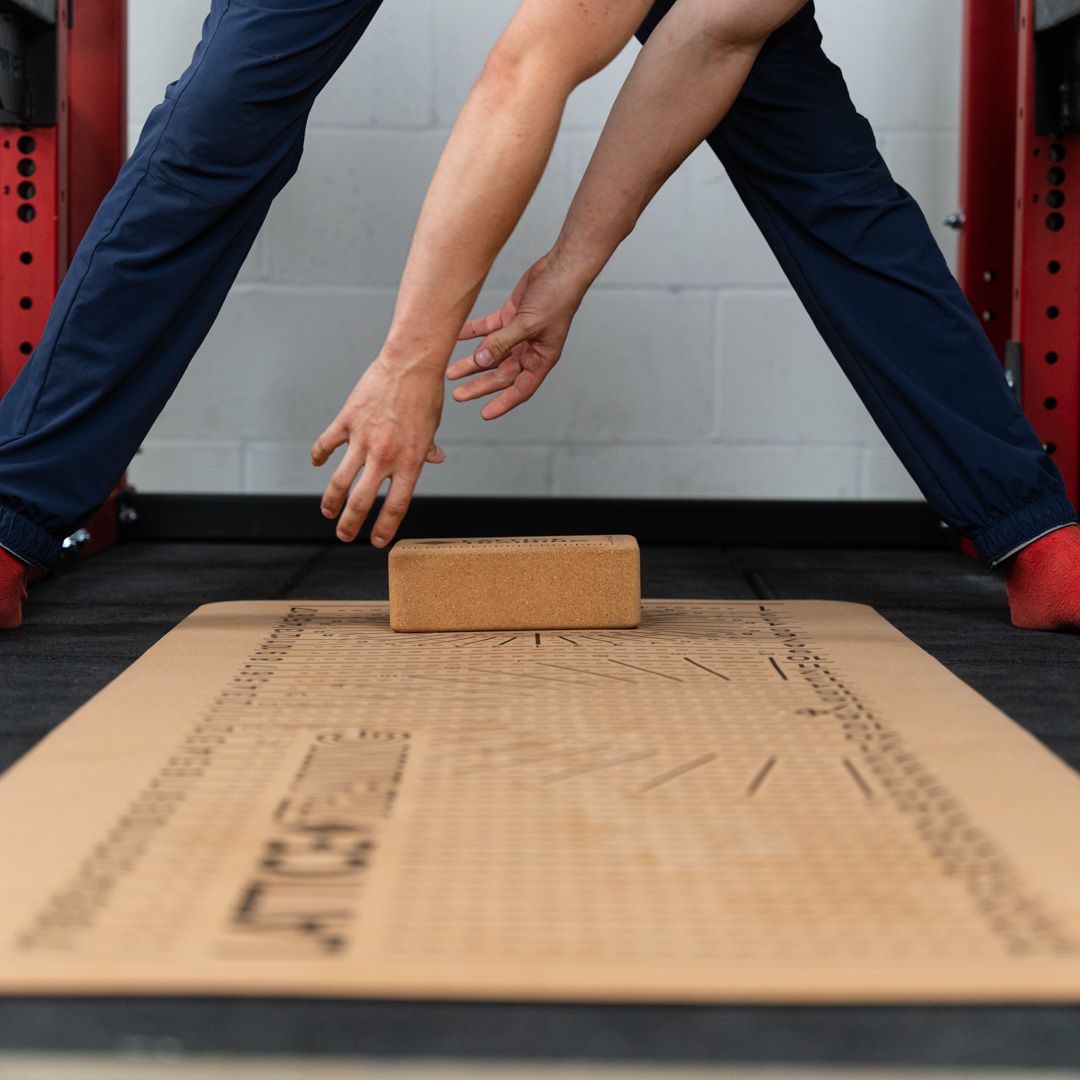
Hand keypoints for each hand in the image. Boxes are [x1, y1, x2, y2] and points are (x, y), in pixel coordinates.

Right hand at [311, 354, 445, 546]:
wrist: (411, 364)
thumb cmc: (426, 395)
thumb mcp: (432, 428)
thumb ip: (428, 450)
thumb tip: (435, 460)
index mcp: (410, 462)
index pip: (396, 507)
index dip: (385, 528)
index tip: (377, 542)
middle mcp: (385, 456)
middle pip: (362, 502)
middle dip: (350, 524)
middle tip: (344, 535)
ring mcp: (363, 440)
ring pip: (339, 481)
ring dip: (331, 501)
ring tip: (328, 512)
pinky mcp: (347, 421)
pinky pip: (327, 444)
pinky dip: (319, 456)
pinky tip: (317, 463)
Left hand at [447, 253, 585, 419]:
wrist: (561, 268)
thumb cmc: (556, 299)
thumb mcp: (528, 325)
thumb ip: (503, 342)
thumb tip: (481, 359)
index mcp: (541, 359)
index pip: (520, 389)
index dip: (502, 403)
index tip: (484, 414)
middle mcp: (529, 350)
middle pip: (500, 375)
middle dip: (479, 385)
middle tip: (457, 395)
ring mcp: (518, 334)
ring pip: (490, 354)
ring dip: (471, 363)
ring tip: (450, 372)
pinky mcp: (509, 316)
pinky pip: (486, 330)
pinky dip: (471, 334)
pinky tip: (456, 337)